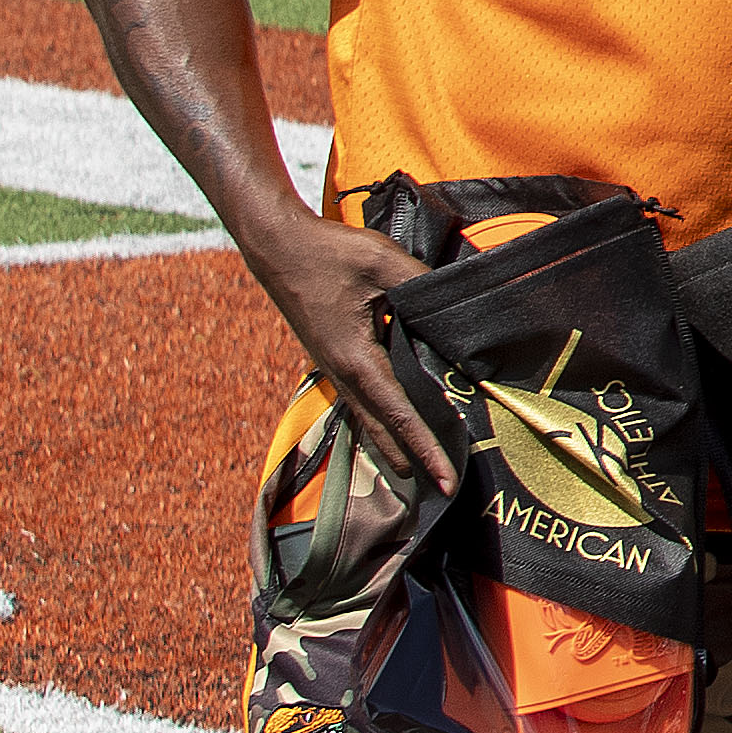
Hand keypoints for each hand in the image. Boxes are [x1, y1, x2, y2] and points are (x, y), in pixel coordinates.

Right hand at [244, 213, 448, 492]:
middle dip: (412, 457)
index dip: (426, 447)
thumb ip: (422, 286)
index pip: (399, 414)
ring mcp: (333, 366)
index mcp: (355, 359)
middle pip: (382, 427)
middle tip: (442, 488)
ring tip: (417, 468)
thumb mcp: (382, 262)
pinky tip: (388, 423)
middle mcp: (342, 372)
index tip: (445, 479)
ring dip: (393, 442)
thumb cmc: (327, 252)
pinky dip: (379, 417)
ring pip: (368, 415)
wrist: (275, 244)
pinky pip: (359, 397)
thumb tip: (457, 309)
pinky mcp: (331, 354)